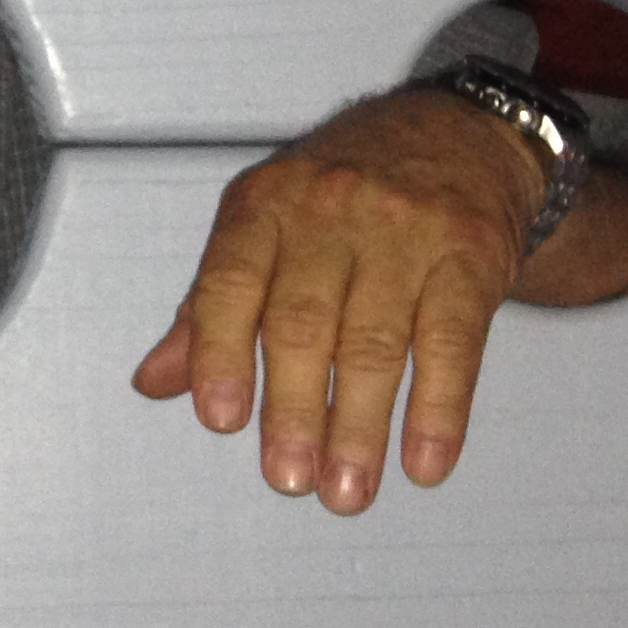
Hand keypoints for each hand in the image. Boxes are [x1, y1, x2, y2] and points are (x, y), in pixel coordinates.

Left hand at [132, 90, 544, 511]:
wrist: (461, 135)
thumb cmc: (343, 197)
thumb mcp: (265, 229)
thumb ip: (211, 308)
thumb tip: (155, 382)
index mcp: (266, 206)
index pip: (232, 282)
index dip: (222, 351)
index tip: (222, 419)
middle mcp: (331, 211)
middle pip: (305, 322)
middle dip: (295, 409)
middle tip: (288, 479)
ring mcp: (406, 232)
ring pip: (376, 342)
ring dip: (360, 426)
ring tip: (347, 491)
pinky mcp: (471, 256)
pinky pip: (454, 342)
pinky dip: (439, 410)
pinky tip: (425, 463)